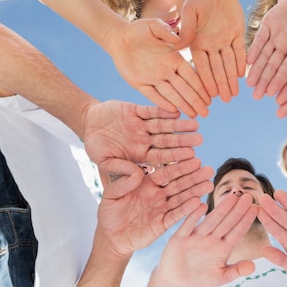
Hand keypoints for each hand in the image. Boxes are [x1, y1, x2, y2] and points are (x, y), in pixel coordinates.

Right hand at [81, 100, 202, 176]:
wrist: (87, 122)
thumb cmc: (96, 146)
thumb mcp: (104, 161)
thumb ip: (119, 169)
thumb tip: (136, 177)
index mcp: (140, 155)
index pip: (161, 157)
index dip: (175, 157)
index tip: (191, 157)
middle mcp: (145, 140)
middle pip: (167, 141)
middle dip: (182, 141)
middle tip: (199, 140)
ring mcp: (142, 125)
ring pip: (163, 125)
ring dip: (178, 125)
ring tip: (195, 124)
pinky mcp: (137, 110)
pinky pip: (151, 110)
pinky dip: (163, 110)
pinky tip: (176, 110)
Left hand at [98, 157, 213, 254]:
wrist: (111, 236)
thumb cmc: (109, 213)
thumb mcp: (110, 196)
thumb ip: (121, 184)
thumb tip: (135, 173)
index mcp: (146, 183)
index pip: (165, 172)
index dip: (178, 165)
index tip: (193, 157)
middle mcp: (157, 194)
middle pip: (178, 183)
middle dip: (193, 177)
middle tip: (209, 169)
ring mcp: (162, 209)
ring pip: (181, 198)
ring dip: (195, 192)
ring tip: (209, 184)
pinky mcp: (163, 224)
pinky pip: (176, 216)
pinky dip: (187, 211)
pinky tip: (199, 203)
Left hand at [103, 18, 210, 117]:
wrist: (119, 39)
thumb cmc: (138, 30)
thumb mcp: (152, 25)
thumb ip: (164, 30)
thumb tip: (177, 39)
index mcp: (173, 58)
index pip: (190, 75)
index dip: (200, 86)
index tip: (210, 97)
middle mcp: (166, 71)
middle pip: (184, 88)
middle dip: (195, 101)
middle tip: (205, 113)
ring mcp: (154, 79)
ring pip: (171, 95)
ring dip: (183, 105)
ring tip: (194, 116)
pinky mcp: (140, 84)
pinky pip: (152, 95)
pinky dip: (162, 103)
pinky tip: (173, 111)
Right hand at [155, 193, 256, 286]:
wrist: (176, 279)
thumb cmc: (200, 278)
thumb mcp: (220, 277)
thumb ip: (235, 271)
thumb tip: (253, 266)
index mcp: (223, 248)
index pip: (237, 232)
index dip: (246, 220)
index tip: (256, 208)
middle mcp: (211, 239)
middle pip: (226, 222)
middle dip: (237, 210)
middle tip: (248, 196)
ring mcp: (196, 237)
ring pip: (211, 221)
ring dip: (221, 209)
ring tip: (231, 197)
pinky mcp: (180, 237)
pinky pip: (187, 225)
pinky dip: (193, 216)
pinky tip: (201, 205)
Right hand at [178, 0, 245, 101]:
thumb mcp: (189, 10)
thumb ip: (186, 27)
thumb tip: (178, 45)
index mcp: (197, 43)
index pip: (201, 66)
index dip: (205, 80)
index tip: (208, 94)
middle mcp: (211, 46)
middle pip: (216, 69)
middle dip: (220, 85)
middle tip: (224, 100)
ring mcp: (224, 41)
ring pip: (228, 63)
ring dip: (231, 79)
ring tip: (233, 94)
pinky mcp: (237, 35)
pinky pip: (240, 50)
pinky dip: (241, 62)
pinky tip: (242, 74)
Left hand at [246, 0, 286, 99]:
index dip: (282, 83)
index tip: (275, 96)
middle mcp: (283, 50)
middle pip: (273, 68)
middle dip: (265, 82)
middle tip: (257, 96)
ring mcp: (273, 41)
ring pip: (263, 58)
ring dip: (256, 71)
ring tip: (250, 84)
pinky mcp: (265, 29)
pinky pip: (258, 41)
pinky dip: (253, 51)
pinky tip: (248, 61)